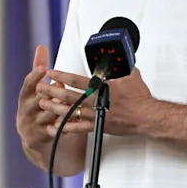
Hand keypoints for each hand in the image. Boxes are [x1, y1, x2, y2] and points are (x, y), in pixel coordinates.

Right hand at [16, 44, 64, 144]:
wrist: (32, 133)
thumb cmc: (36, 105)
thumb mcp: (34, 88)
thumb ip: (38, 68)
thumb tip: (41, 47)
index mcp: (25, 96)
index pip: (27, 84)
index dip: (35, 76)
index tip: (43, 69)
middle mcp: (27, 109)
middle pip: (39, 98)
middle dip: (51, 92)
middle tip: (61, 85)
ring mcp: (35, 123)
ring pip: (50, 114)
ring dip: (61, 107)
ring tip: (72, 101)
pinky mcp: (44, 134)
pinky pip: (56, 129)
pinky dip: (66, 124)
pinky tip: (75, 119)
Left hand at [43, 67, 157, 136]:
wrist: (146, 117)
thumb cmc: (139, 98)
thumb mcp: (130, 75)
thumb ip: (119, 67)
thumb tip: (115, 59)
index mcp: (101, 88)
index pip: (76, 81)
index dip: (61, 76)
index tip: (51, 73)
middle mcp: (95, 102)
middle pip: (68, 96)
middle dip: (52, 92)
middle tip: (40, 89)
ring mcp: (95, 115)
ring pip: (70, 112)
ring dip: (54, 108)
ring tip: (44, 104)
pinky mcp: (98, 126)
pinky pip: (78, 128)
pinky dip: (66, 127)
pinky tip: (56, 125)